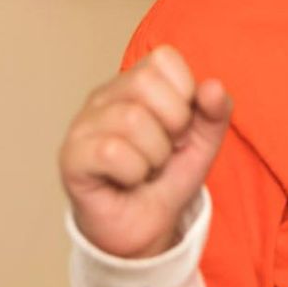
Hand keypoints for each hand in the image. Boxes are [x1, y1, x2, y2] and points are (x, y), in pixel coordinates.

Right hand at [59, 45, 231, 257]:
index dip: (185, 93)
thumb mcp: (204, 141)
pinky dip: (134, 172)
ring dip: (155, 154)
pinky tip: (128, 180)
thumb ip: (216, 110)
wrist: (146, 228)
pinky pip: (112, 152)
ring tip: (147, 167)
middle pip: (146, 81)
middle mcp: (104, 96)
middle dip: (173, 122)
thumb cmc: (168, 176)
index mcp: (134, 82)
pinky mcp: (71, 158)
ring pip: (132, 119)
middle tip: (166, 149)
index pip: (164, 58)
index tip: (182, 125)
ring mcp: (83, 125)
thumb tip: (212, 86)